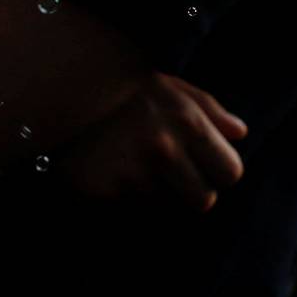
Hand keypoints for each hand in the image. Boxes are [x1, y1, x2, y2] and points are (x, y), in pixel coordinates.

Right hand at [54, 70, 245, 211]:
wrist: (56, 90)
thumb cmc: (120, 88)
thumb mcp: (169, 86)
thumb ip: (209, 109)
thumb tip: (240, 133)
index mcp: (186, 120)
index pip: (231, 172)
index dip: (218, 172)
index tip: (203, 166)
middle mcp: (164, 148)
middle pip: (203, 201)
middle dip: (190, 192)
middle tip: (169, 174)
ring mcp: (132, 173)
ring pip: (166, 209)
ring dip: (155, 196)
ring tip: (133, 168)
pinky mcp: (104, 192)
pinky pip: (130, 210)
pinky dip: (125, 200)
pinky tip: (111, 175)